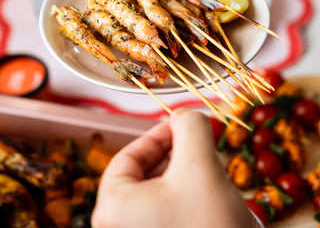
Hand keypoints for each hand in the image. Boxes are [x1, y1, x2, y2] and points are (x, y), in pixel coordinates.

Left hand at [91, 109, 252, 227]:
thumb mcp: (201, 164)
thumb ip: (190, 125)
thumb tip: (186, 115)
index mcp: (111, 207)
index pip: (130, 155)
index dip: (159, 134)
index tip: (183, 126)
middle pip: (143, 175)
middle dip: (175, 157)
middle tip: (201, 150)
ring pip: (156, 196)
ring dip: (183, 179)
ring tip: (209, 179)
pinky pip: (164, 217)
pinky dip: (184, 202)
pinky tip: (208, 204)